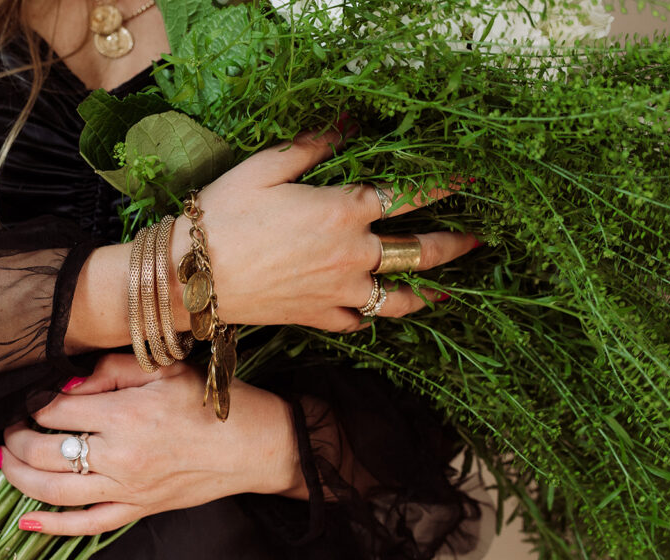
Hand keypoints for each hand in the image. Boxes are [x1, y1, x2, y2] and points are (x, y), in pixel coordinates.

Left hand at [0, 354, 303, 535]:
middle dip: (16, 438)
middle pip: (45, 452)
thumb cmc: (210, 402)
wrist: (255, 445)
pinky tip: (25, 522)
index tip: (33, 398)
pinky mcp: (138, 510)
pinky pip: (88, 526)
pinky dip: (53, 527)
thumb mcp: (163, 369)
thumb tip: (68, 385)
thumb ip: (110, 371)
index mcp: (126, 415)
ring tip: (3, 461)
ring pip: (55, 491)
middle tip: (10, 428)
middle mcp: (121, 457)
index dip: (34, 403)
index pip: (56, 411)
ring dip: (19, 478)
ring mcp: (128, 489)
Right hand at [167, 128, 479, 331]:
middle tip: (478, 239)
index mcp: (345, 212)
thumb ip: (314, 147)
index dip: (441, 184)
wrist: (191, 277)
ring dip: (429, 293)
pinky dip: (371, 318)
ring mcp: (339, 293)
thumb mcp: (266, 167)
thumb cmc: (222, 215)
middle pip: (419, 252)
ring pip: (399, 298)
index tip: (467, 179)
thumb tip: (347, 126)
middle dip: (454, 244)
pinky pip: (359, 323)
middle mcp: (353, 255)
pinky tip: (377, 312)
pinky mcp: (318, 317)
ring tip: (449, 291)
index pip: (409, 195)